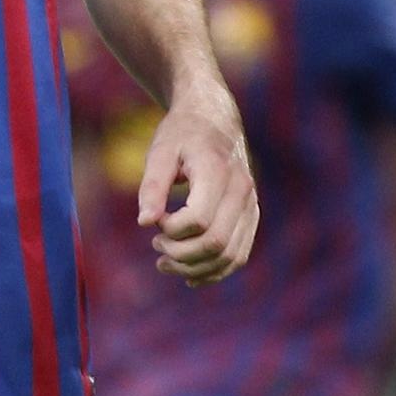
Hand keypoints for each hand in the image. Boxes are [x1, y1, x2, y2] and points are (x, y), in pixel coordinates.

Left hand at [137, 86, 259, 285]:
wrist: (214, 120)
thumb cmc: (182, 135)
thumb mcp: (160, 152)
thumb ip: (152, 186)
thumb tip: (145, 222)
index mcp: (218, 171)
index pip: (199, 219)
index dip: (171, 229)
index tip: (154, 220)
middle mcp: (241, 190)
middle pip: (216, 242)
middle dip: (181, 254)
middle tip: (156, 245)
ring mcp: (250, 205)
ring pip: (230, 255)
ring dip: (196, 268)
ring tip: (166, 262)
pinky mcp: (251, 215)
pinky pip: (239, 255)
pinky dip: (216, 271)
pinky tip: (191, 275)